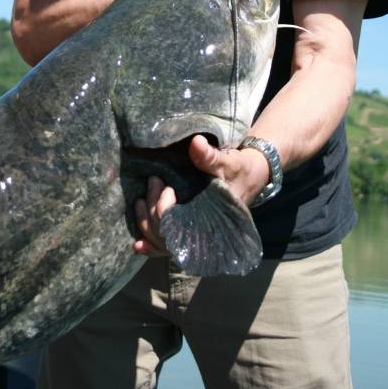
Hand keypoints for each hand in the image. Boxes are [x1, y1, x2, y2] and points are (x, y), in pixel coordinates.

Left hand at [132, 136, 269, 257]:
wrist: (249, 177)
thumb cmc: (239, 171)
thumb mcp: (229, 162)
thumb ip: (211, 157)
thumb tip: (196, 143)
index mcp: (212, 221)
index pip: (179, 228)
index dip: (165, 209)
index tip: (167, 188)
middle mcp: (202, 233)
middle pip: (166, 234)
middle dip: (153, 209)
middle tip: (153, 182)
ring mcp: (193, 233)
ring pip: (164, 241)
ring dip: (147, 223)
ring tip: (139, 202)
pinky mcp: (188, 229)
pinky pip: (168, 242)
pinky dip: (152, 245)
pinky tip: (138, 245)